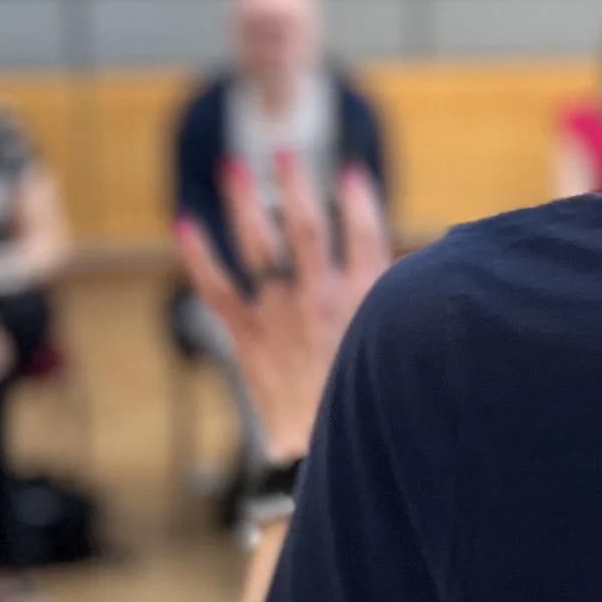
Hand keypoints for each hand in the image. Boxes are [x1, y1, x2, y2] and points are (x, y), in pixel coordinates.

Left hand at [176, 153, 390, 464]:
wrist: (324, 453)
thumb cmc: (370, 403)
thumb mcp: (397, 346)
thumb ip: (400, 302)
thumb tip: (416, 269)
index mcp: (366, 297)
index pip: (363, 231)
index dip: (356, 199)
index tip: (349, 171)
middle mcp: (321, 296)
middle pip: (306, 225)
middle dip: (295, 182)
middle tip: (283, 148)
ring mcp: (281, 312)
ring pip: (260, 243)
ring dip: (244, 200)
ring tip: (234, 164)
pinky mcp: (246, 335)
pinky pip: (216, 286)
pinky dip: (197, 254)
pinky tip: (184, 222)